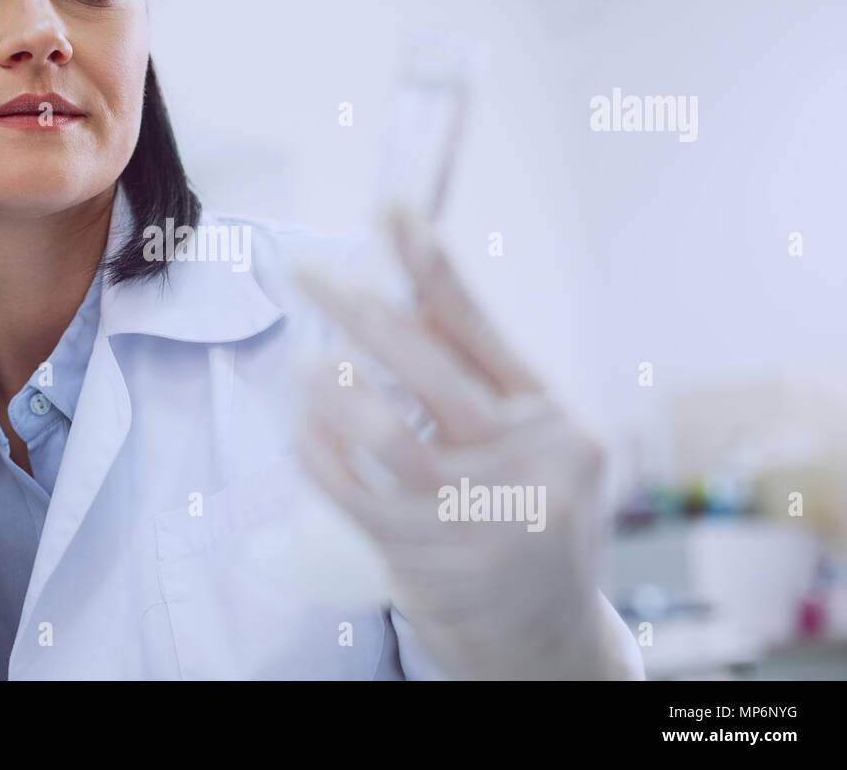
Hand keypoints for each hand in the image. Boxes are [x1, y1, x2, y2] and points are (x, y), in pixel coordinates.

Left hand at [292, 205, 632, 678]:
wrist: (548, 643)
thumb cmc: (531, 524)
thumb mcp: (532, 450)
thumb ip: (478, 383)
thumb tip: (405, 295)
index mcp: (553, 420)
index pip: (482, 329)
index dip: (432, 266)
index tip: (390, 210)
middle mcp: (529, 462)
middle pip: (428, 367)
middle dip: (358, 309)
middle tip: (304, 270)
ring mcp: (480, 516)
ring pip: (387, 433)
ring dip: (330, 387)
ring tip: (300, 361)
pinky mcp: (430, 558)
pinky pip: (352, 492)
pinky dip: (317, 454)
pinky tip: (302, 429)